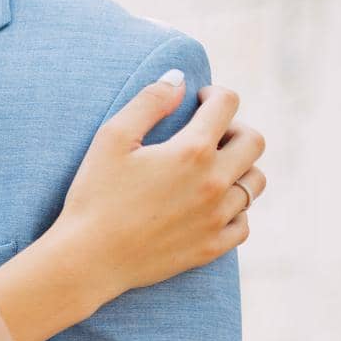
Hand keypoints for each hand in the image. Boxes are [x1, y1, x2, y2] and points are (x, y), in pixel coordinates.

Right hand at [54, 75, 266, 305]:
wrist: (86, 261)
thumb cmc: (93, 198)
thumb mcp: (110, 139)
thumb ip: (148, 102)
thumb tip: (179, 79)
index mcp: (191, 151)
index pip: (227, 104)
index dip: (214, 95)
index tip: (200, 100)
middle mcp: (213, 182)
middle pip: (253, 141)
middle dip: (235, 129)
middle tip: (210, 136)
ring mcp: (216, 218)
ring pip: (254, 183)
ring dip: (239, 169)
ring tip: (212, 172)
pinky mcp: (211, 247)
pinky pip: (244, 223)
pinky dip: (235, 211)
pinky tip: (212, 207)